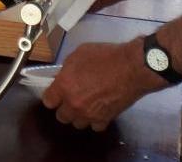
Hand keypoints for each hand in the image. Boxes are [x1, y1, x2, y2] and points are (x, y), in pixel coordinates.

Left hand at [41, 38, 164, 130]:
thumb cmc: (105, 56)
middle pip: (61, 116)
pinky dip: (96, 120)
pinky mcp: (105, 120)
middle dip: (65, 107)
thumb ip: (67, 69)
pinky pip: (94, 126)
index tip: (57, 93)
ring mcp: (89, 114)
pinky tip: (99, 110)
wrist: (133, 67)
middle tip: (72, 98)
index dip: (52, 96)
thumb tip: (62, 77)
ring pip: (77, 123)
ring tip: (86, 105)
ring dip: (80, 115)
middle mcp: (73, 104)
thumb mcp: (79, 54)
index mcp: (64, 86)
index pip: (48, 101)